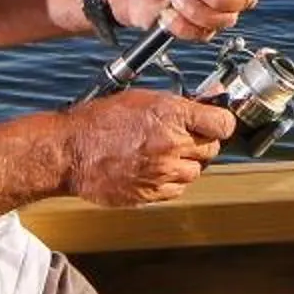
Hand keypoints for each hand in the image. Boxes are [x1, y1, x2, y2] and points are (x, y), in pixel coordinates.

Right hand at [60, 89, 237, 205]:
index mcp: (171, 115)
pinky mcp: (151, 194)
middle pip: (212, 148)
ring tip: (166, 153)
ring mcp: (162, 172)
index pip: (223, 124)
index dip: (221, 122)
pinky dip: (173, 181)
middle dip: (202, 141)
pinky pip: (178, 189)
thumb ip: (180, 102)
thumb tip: (211, 98)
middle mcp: (171, 145)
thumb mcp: (142, 98)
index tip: (215, 122)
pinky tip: (156, 169)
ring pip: (197, 171)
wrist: (69, 152)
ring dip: (188, 162)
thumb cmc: (99, 121)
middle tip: (184, 136)